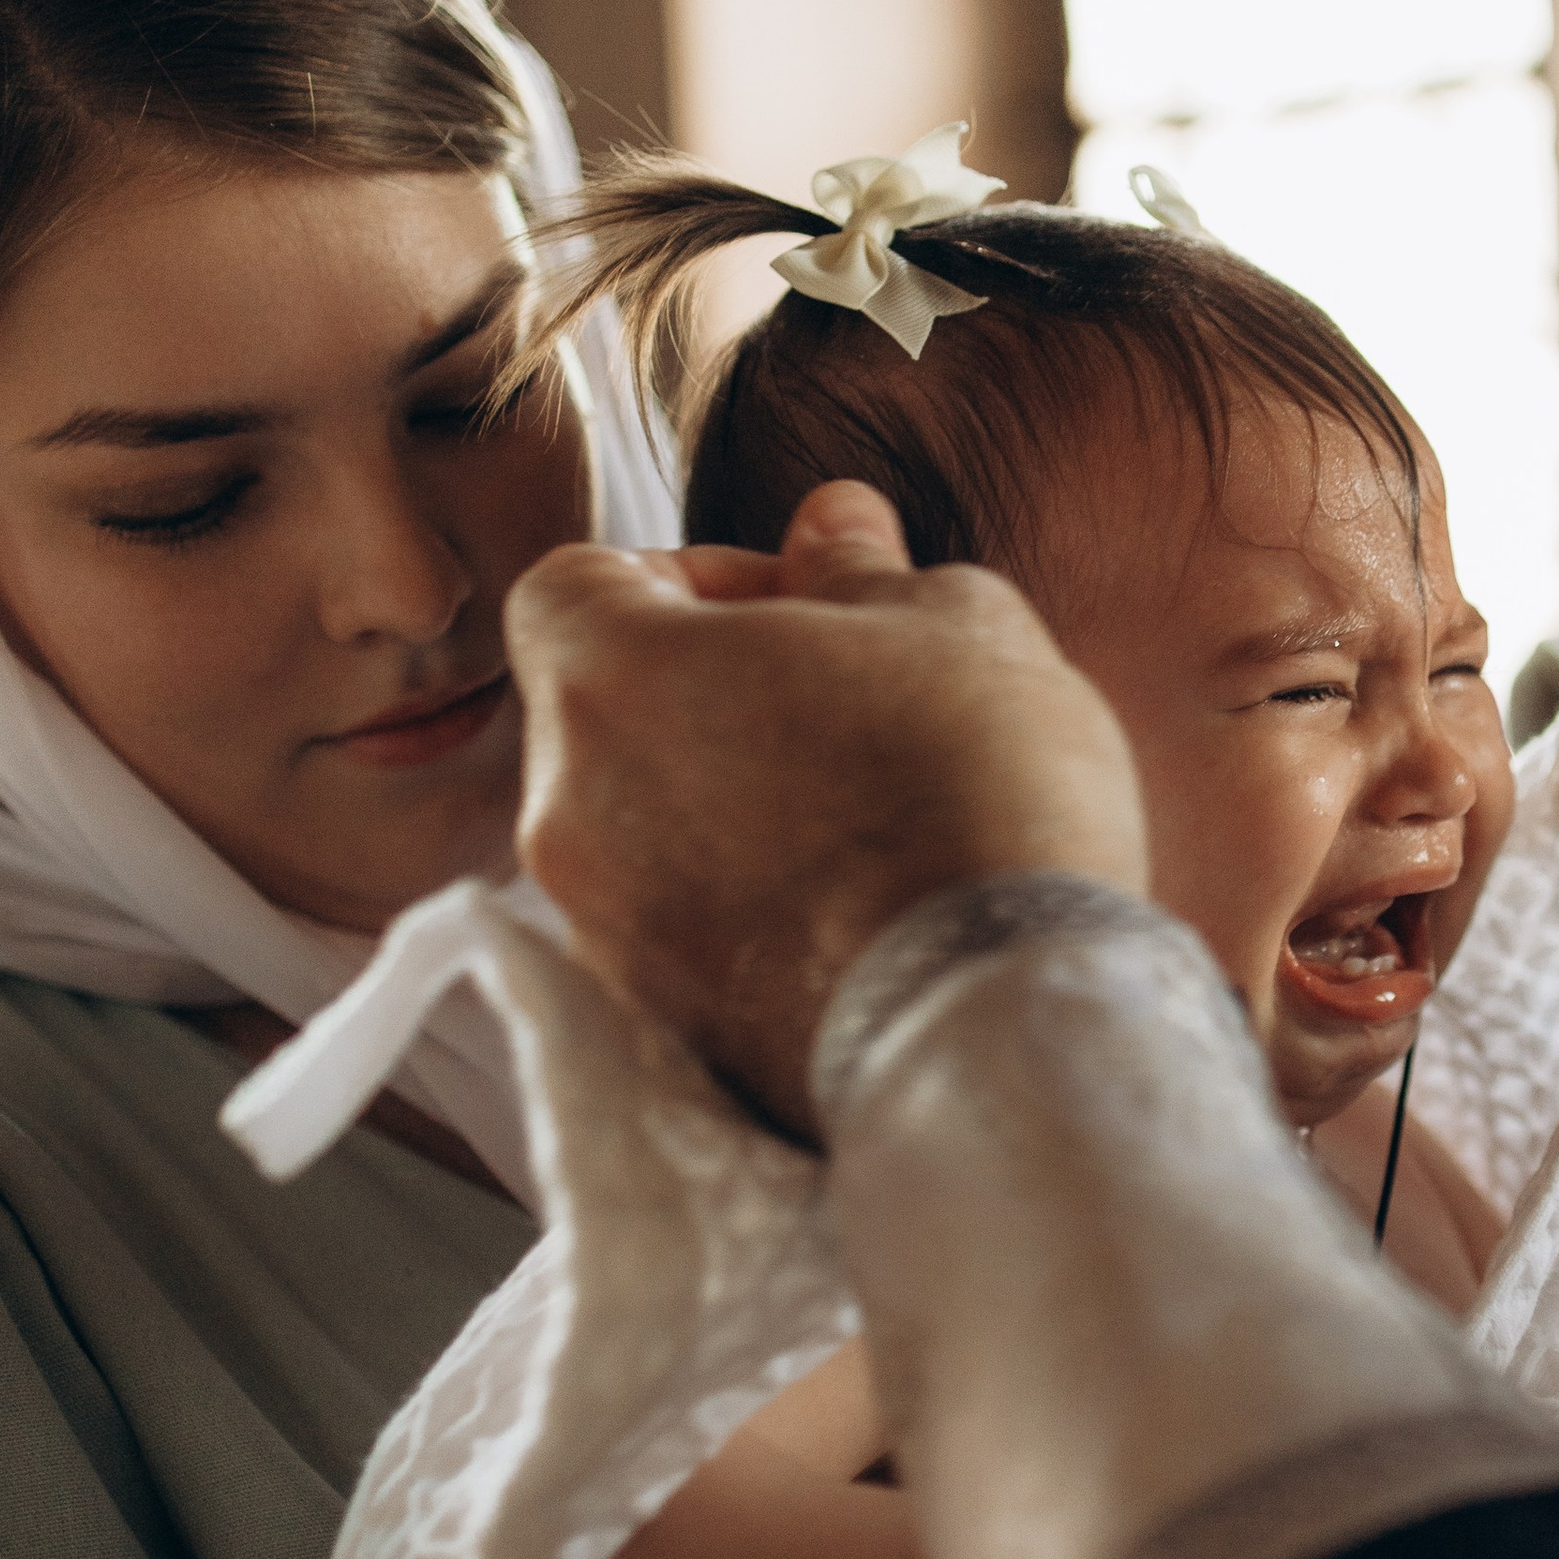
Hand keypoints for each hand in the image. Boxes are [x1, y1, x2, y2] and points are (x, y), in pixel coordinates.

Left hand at [507, 484, 1147, 1138]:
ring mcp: (600, 932)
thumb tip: (832, 529)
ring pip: (640, 828)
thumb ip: (862, 567)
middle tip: (850, 704)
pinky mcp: (655, 1030)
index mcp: (609, 675)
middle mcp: (566, 807)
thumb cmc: (974, 790)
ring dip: (729, 803)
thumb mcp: (952, 625)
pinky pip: (676, 933)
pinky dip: (743, 907)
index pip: (572, 585)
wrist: (992, 1022)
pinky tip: (862, 911)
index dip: (682, 575)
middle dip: (713, 693)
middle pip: (606, 713)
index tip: (791, 600)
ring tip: (870, 818)